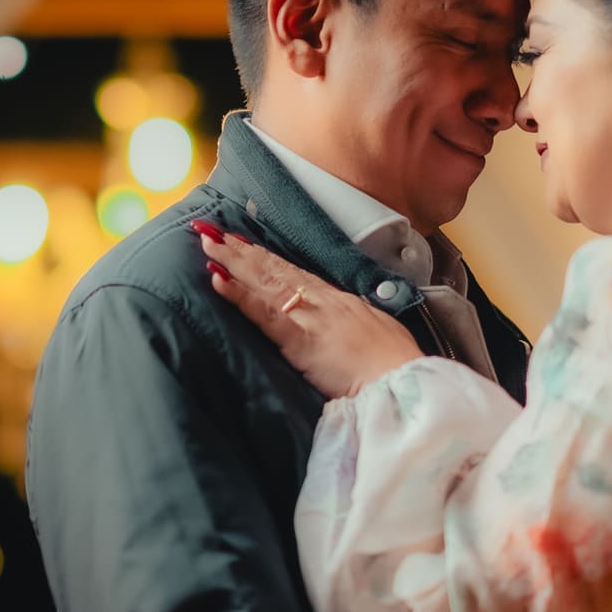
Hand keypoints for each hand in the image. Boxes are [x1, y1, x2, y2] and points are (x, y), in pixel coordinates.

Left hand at [196, 221, 424, 398]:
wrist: (403, 382)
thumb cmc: (395, 366)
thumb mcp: (376, 334)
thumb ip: (354, 325)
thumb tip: (346, 325)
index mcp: (339, 301)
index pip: (295, 273)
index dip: (267, 258)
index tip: (243, 242)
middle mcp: (322, 300)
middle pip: (275, 269)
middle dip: (241, 250)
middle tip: (211, 230)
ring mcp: (310, 316)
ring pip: (265, 282)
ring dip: (233, 261)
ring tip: (208, 241)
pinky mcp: (300, 340)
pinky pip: (264, 314)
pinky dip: (239, 296)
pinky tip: (217, 280)